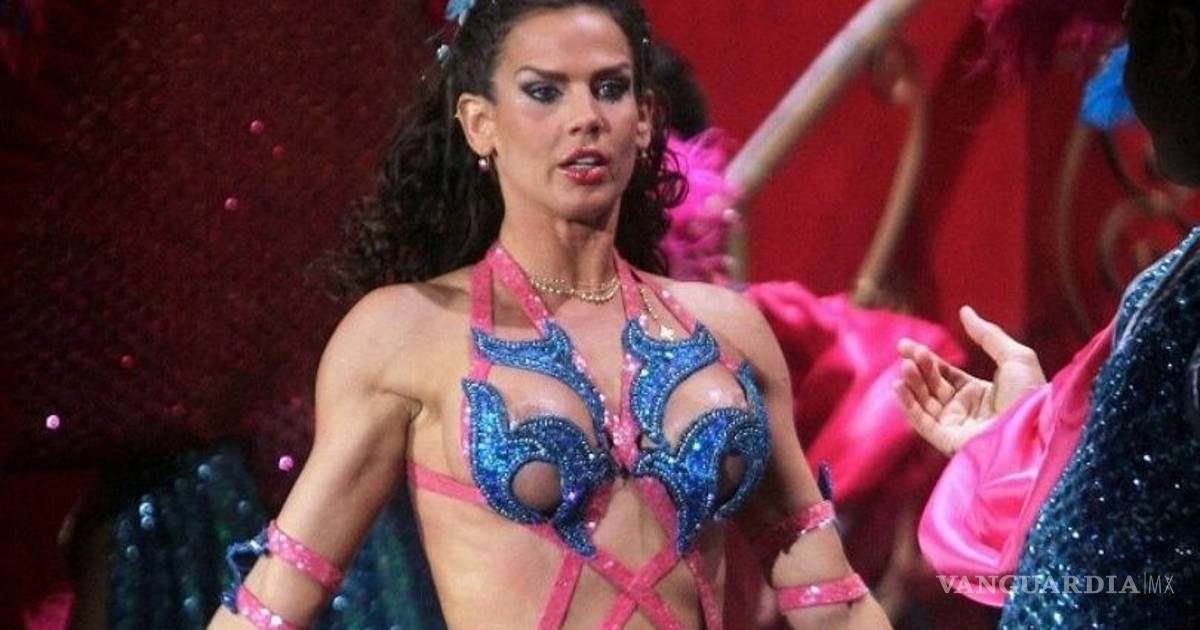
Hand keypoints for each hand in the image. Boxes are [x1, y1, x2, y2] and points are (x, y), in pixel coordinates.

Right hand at [893, 306, 1045, 455]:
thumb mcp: (1015, 356)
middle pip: (932, 386)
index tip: (907, 345)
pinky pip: (922, 422)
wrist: (1035, 428)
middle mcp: (965, 411)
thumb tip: (964, 310)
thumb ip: (987, 334)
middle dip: (917, 368)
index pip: (945, 375)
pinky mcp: (948, 440)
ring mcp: (955, 427)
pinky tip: (899, 386)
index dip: (927, 360)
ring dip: (912, 383)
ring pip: (924, 403)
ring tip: (906, 366)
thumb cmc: (1031, 394)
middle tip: (905, 350)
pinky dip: (908, 405)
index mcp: (980, 394)